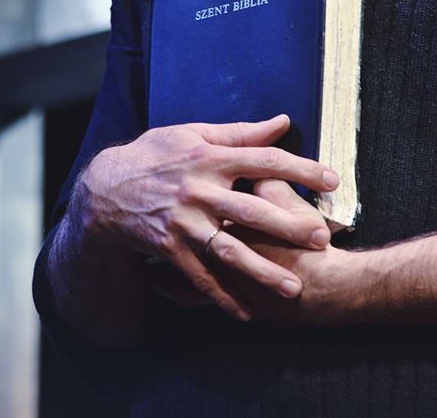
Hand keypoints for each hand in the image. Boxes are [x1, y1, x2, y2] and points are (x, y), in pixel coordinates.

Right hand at [77, 114, 339, 320]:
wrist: (105, 189)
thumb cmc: (154, 156)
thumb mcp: (192, 135)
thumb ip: (240, 133)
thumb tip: (282, 123)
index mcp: (209, 158)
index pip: (263, 160)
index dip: (300, 168)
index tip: (332, 179)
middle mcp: (199, 191)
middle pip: (251, 210)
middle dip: (288, 226)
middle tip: (322, 239)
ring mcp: (184, 223)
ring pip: (229, 251)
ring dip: (262, 271)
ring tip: (293, 288)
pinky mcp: (170, 249)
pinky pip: (200, 277)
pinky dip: (222, 297)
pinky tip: (247, 314)